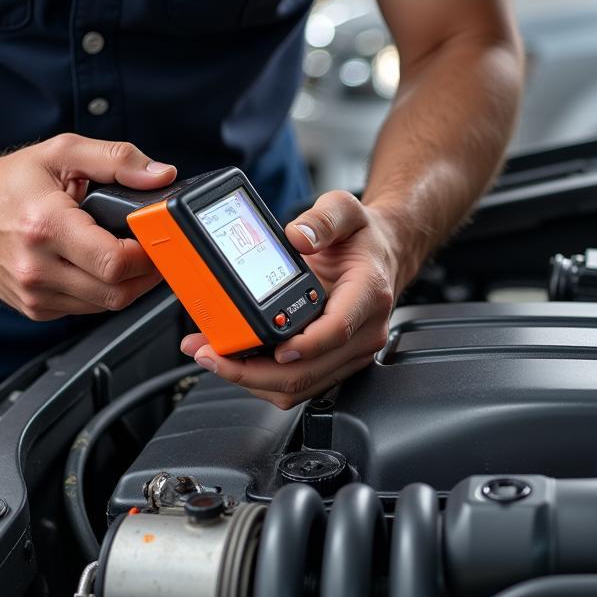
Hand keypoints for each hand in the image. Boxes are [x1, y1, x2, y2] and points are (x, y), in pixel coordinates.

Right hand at [0, 134, 176, 319]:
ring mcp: (32, 294)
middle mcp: (35, 267)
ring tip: (124, 255)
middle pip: (117, 293)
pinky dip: (100, 292)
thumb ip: (118, 160)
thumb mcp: (64, 153)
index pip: (116, 262)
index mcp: (45, 227)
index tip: (155, 239)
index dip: (148, 255)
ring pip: (105, 306)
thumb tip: (161, 175)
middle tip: (150, 250)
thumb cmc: (10, 181)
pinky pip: (86, 310)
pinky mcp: (33, 309)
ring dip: (125, 285)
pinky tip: (95, 268)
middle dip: (145, 274)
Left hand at [181, 190, 400, 408]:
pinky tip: (238, 363)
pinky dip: (265, 380)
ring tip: (216, 360)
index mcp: (367, 294)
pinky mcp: (336, 363)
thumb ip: (323, 219)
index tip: (274, 347)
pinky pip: (300, 383)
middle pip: (310, 371)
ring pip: (302, 385)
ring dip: (254, 381)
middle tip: (213, 356)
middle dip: (256, 372)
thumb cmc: (364, 239)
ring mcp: (351, 352)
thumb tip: (298, 237)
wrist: (382, 255)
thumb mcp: (346, 211)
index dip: (303, 345)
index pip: (336, 330)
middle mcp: (364, 331)